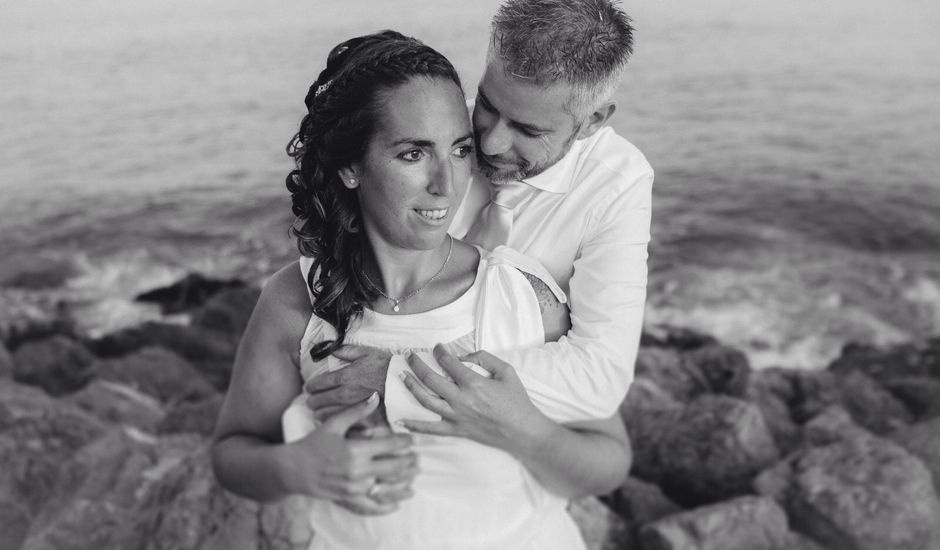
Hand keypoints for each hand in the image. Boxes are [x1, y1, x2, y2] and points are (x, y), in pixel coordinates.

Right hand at [285, 393, 418, 514]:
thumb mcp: (334, 424)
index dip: (405, 442)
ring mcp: (354, 488)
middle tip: (418, 457)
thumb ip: (356, 412)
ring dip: (404, 482)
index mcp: (355, 450)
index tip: (413, 439)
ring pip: (388, 488)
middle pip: (394, 468)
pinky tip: (399, 503)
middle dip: (409, 462)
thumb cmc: (314, 444)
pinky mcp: (349, 500)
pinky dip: (387, 506)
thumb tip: (375, 396)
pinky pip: (373, 507)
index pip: (389, 446)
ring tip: (414, 475)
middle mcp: (357, 471)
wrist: (294, 470)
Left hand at [306, 345, 392, 420]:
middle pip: (318, 401)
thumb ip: (346, 351)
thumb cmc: (384, 366)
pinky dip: (332, 421)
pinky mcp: (358, 416)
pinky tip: (330, 420)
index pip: (318, 383)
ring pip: (325, 413)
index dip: (310, 386)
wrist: (400, 382)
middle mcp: (344, 393)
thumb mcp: (366, 352)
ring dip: (318, 412)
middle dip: (311, 401)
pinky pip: (340, 421)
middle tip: (310, 401)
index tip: (308, 388)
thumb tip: (333, 349)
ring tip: (316, 412)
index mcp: (343, 376)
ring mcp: (350, 406)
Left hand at [398, 345, 553, 453]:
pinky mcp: (457, 431)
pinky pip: (431, 429)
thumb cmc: (517, 400)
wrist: (523, 432)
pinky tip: (400, 421)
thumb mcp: (507, 371)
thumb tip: (463, 356)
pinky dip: (414, 425)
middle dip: (417, 364)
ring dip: (411, 386)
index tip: (437, 347)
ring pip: (426, 400)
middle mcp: (461, 399)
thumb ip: (484, 358)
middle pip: (430, 378)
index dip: (439, 352)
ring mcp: (457, 417)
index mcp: (474, 383)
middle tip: (409, 356)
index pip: (448, 362)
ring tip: (402, 375)